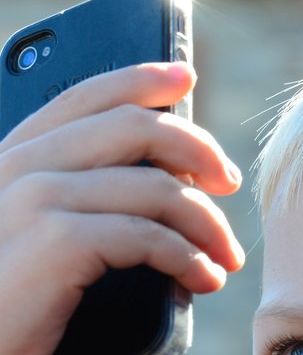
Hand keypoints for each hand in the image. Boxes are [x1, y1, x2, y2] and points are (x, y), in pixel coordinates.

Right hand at [0, 63, 244, 354]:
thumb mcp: (25, 245)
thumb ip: (71, 203)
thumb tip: (162, 184)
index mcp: (6, 161)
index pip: (82, 97)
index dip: (140, 79)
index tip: (183, 76)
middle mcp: (14, 168)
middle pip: (135, 129)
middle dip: (199, 151)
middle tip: (229, 184)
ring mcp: (31, 201)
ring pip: (156, 187)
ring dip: (207, 223)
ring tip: (225, 256)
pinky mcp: (54, 242)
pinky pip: (149, 235)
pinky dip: (188, 258)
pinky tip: (203, 278)